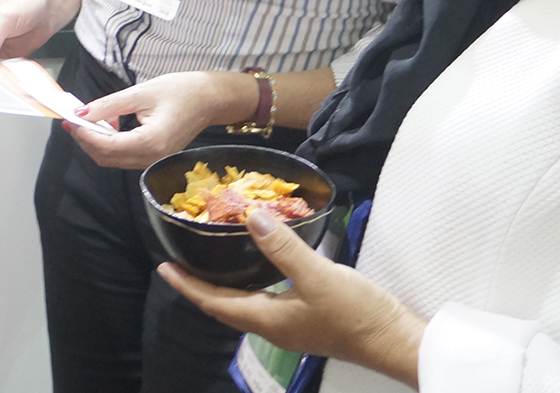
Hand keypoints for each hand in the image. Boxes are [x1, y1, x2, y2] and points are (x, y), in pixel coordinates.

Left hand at [63, 70, 254, 169]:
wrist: (212, 99)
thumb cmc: (181, 90)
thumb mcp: (141, 92)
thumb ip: (109, 105)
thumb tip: (81, 114)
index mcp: (150, 142)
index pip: (107, 147)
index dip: (84, 135)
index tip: (69, 120)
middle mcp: (152, 157)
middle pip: (107, 158)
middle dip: (87, 140)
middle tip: (74, 119)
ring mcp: (155, 160)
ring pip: (114, 159)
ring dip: (99, 141)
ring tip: (95, 116)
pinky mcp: (155, 157)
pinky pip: (125, 156)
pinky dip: (112, 143)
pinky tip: (111, 123)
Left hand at [159, 211, 425, 386]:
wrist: (396, 341)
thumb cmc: (356, 314)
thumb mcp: (318, 276)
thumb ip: (284, 248)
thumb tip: (251, 217)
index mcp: (267, 319)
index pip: (214, 303)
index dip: (188, 285)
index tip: (164, 267)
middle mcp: (274, 326)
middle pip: (226, 306)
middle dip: (201, 286)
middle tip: (182, 263)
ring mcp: (293, 325)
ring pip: (247, 304)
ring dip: (226, 285)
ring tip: (214, 261)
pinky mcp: (310, 319)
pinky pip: (268, 300)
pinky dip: (255, 283)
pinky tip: (264, 267)